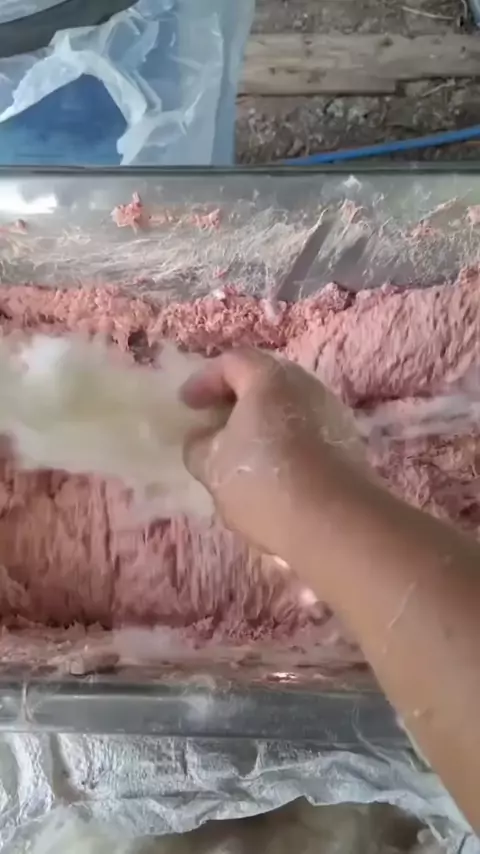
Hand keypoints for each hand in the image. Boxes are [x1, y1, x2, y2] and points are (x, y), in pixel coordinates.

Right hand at [181, 347, 363, 560]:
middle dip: (234, 400)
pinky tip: (269, 473)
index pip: (232, 362)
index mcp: (270, 379)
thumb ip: (198, 445)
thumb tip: (203, 439)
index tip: (186, 406)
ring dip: (260, 425)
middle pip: (264, 382)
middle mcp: (306, 386)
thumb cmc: (264, 482)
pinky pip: (304, 433)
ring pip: (286, 409)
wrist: (334, 522)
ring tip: (238, 453)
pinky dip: (282, 443)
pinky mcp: (346, 445)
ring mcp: (331, 414)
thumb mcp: (211, 466)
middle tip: (212, 424)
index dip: (203, 380)